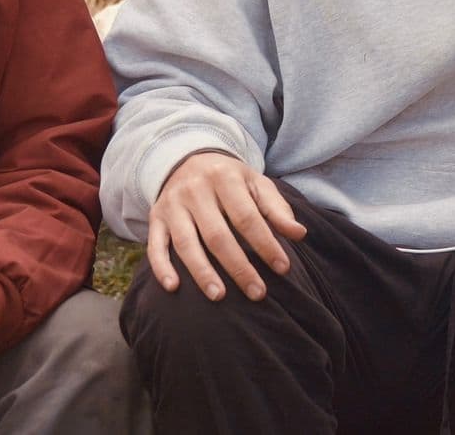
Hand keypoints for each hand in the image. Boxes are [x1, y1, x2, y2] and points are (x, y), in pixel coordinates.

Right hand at [148, 150, 305, 301]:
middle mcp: (196, 190)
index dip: (266, 244)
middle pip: (218, 235)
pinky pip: (155, 245)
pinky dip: (162, 267)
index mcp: (225, 178)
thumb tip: (299, 234)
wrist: (188, 159)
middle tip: (257, 293)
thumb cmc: (230, 179)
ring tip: (219, 296)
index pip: (248, 217)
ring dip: (202, 272)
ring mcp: (173, 205)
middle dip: (239, 267)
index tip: (283, 268)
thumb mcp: (256, 184)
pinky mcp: (156, 218)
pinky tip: (173, 288)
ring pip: (186, 243)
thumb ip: (277, 209)